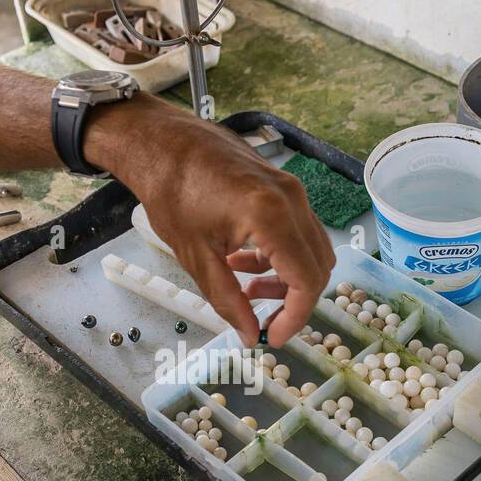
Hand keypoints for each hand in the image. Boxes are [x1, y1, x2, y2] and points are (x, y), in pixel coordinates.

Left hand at [87, 96, 334, 346]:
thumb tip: (249, 334)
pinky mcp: (282, 186)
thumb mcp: (197, 257)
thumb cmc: (172, 191)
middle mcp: (291, 199)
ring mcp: (290, 189)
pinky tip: (245, 264)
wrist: (163, 144)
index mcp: (270, 216)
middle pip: (318, 266)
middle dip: (295, 302)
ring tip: (250, 291)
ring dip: (288, 279)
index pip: (306, 280)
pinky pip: (298, 230)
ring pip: (311, 249)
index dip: (295, 317)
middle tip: (265, 322)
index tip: (273, 337)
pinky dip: (281, 256)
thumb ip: (228, 300)